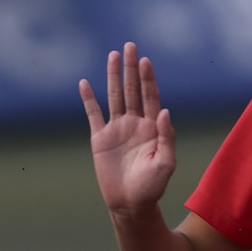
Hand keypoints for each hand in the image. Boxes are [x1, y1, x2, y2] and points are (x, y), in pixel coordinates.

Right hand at [79, 42, 176, 213]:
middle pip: (132, 89)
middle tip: (129, 46)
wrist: (130, 204)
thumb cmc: (152, 187)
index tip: (144, 60)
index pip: (150, 96)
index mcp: (152, 127)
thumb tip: (164, 111)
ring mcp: (117, 129)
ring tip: (113, 55)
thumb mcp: (166, 163)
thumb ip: (167, 137)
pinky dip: (88, 99)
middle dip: (131, 68)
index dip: (148, 78)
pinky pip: (93, 114)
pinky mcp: (100, 138)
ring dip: (113, 76)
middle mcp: (135, 123)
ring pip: (114, 96)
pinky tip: (84, 83)